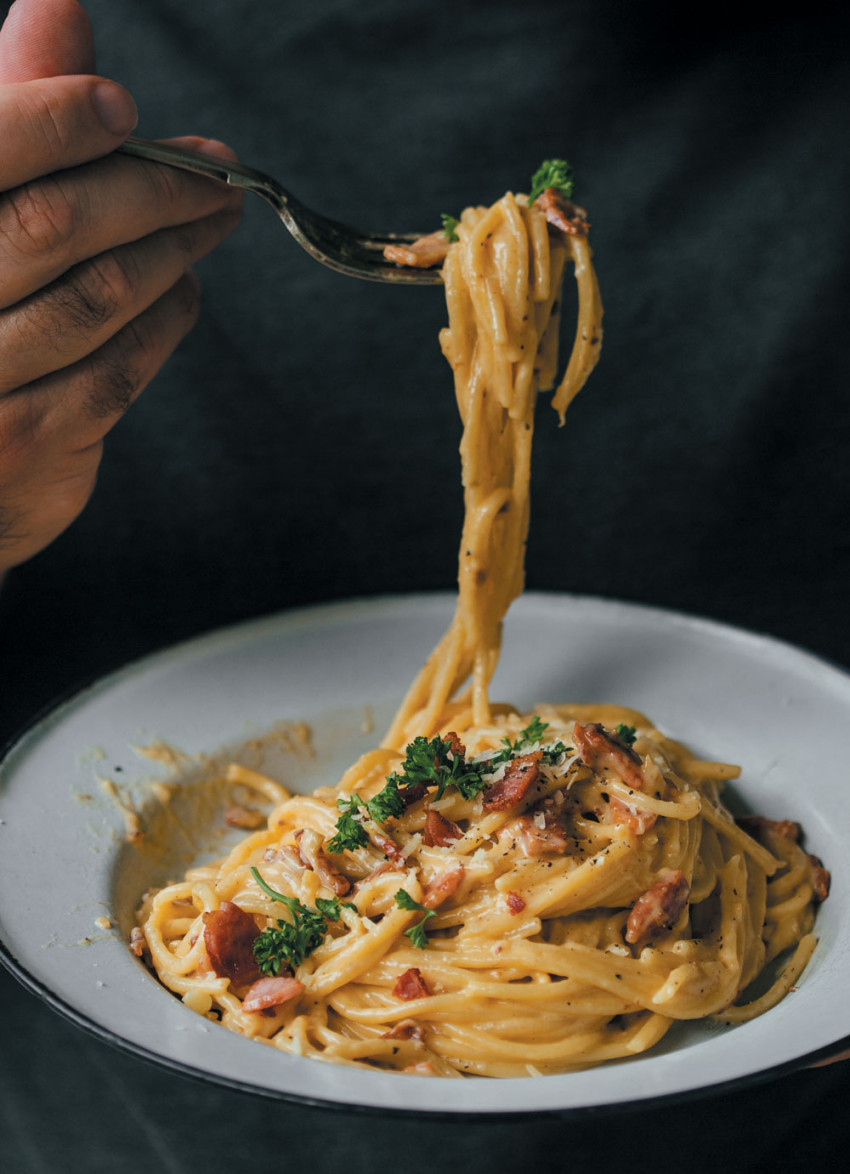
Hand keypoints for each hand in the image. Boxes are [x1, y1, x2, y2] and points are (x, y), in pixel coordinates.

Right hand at [0, 0, 243, 574]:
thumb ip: (12, 112)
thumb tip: (58, 6)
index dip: (55, 121)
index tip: (122, 109)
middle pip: (55, 225)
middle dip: (150, 188)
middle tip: (216, 171)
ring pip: (97, 297)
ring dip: (174, 249)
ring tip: (214, 217)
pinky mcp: (28, 442)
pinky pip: (118, 369)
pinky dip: (165, 320)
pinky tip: (184, 288)